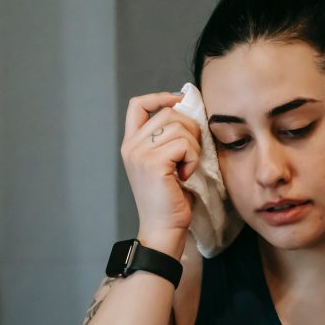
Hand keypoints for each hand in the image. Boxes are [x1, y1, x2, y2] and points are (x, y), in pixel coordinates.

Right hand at [121, 92, 200, 257]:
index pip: (138, 105)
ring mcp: (140, 154)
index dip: (160, 96)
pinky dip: (193, 159)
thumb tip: (187, 111)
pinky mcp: (153, 164)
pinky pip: (185, 145)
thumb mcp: (165, 163)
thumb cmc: (170, 199)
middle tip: (191, 154)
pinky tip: (186, 175)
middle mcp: (131, 146)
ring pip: (180, 128)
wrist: (163, 228)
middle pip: (168, 113)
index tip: (180, 100)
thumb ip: (167, 138)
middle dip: (190, 129)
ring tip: (186, 169)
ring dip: (193, 148)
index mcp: (131, 144)